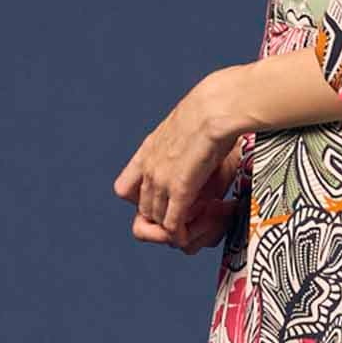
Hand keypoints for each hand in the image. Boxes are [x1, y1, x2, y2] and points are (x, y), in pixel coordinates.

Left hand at [116, 118, 244, 252]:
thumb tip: (197, 171)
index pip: (124, 189)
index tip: (163, 200)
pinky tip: (188, 235)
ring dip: (174, 227)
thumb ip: (183, 152)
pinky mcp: (179, 189)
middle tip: (188, 217)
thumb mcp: (188, 132)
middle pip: (143, 209)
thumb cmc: (213, 114)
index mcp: (148, 151)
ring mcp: (161, 180)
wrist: (217, 106)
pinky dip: (179, 234)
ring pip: (156, 219)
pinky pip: (172, 224)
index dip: (140, 200)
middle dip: (162, 218)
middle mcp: (149, 167)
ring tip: (195, 223)